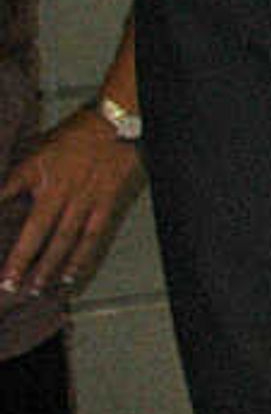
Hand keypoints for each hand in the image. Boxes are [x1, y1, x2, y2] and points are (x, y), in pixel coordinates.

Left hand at [1, 109, 142, 296]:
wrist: (116, 124)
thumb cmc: (74, 136)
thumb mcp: (35, 151)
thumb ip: (14, 179)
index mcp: (41, 179)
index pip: (14, 209)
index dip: (6, 231)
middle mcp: (62, 194)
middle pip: (39, 233)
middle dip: (23, 261)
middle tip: (10, 286)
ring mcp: (86, 201)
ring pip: (65, 240)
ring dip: (49, 266)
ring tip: (37, 289)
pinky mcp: (105, 204)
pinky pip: (92, 236)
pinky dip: (81, 258)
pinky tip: (71, 275)